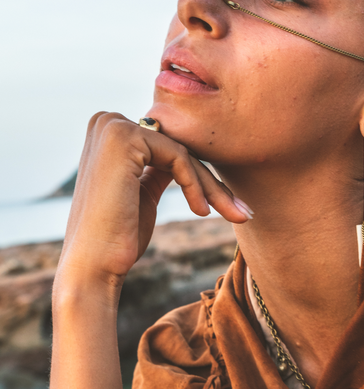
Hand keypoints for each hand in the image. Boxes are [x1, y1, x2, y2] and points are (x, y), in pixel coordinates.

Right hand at [56, 112, 249, 294]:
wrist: (93, 266)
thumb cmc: (118, 238)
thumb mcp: (143, 191)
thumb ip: (159, 166)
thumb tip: (186, 154)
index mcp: (108, 132)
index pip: (168, 146)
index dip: (200, 175)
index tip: (231, 203)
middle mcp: (106, 122)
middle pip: (177, 147)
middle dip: (211, 181)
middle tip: (244, 211)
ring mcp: (112, 127)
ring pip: (183, 152)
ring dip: (212, 187)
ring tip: (236, 215)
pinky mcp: (123, 138)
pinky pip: (178, 156)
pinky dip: (195, 185)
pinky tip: (200, 211)